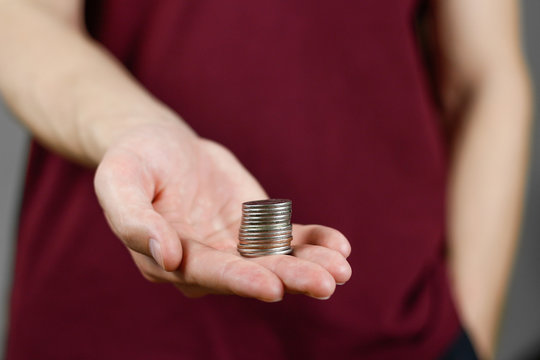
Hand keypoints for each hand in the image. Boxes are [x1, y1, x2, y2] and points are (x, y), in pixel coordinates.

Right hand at [94, 121, 351, 301]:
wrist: (159, 144)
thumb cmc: (134, 160)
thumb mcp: (120, 180)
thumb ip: (134, 220)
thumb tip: (167, 257)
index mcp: (170, 260)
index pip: (210, 274)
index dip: (242, 279)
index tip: (273, 285)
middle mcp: (206, 261)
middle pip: (253, 273)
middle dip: (290, 278)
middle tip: (326, 282)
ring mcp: (234, 246)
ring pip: (276, 260)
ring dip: (310, 265)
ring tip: (341, 267)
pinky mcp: (254, 227)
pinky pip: (287, 239)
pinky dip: (313, 242)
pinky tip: (339, 246)